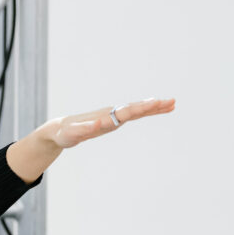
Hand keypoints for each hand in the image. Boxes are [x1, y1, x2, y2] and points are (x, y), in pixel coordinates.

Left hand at [51, 98, 175, 148]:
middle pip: (136, 109)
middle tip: (172, 102)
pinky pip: (134, 116)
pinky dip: (147, 112)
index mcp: (106, 116)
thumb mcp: (74, 132)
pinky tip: (157, 110)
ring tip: (172, 105)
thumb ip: (86, 128)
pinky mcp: (114, 121)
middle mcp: (112, 114)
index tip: (156, 102)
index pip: (127, 111)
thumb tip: (100, 123)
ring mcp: (114, 117)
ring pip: (138, 111)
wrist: (61, 130)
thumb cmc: (66, 132)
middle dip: (154, 106)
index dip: (142, 108)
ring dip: (155, 108)